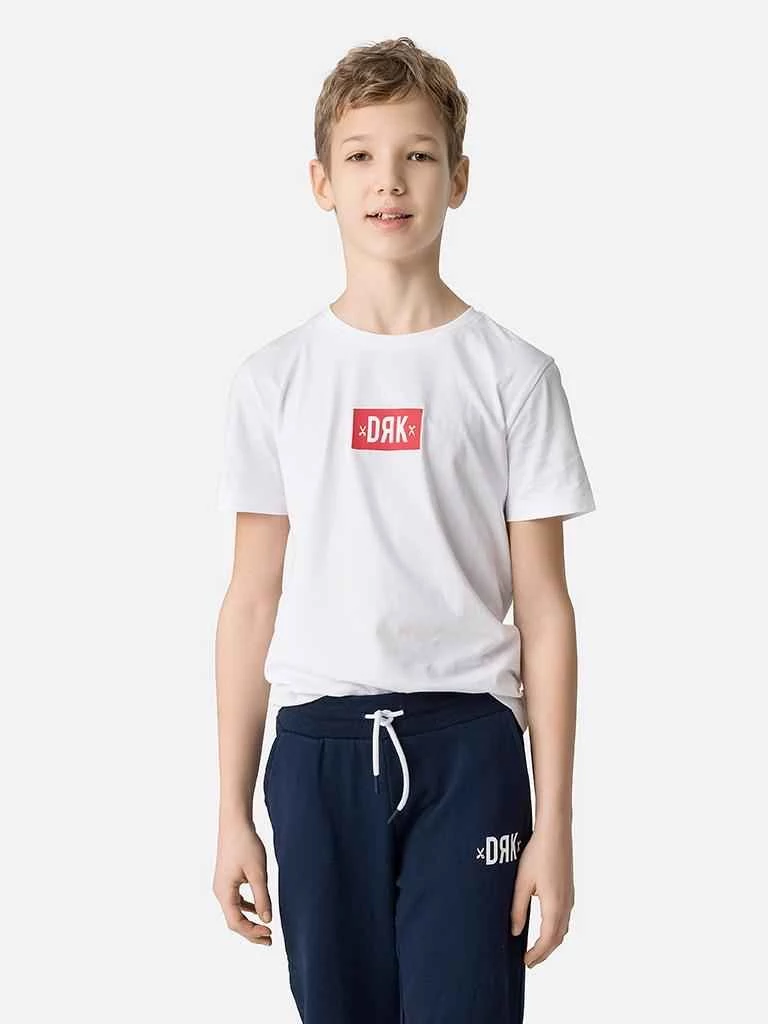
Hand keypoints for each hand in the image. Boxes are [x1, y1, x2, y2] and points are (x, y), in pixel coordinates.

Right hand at [213, 817, 273, 945]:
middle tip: (270, 939)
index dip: (252, 932)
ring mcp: (222, 885)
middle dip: (251, 932)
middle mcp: (220, 891)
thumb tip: (267, 920)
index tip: (270, 933)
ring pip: (234, 911)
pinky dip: (247, 908)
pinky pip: (235, 900)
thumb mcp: (258, 872)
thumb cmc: (246, 844)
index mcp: (224, 892)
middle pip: (233, 921)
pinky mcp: (227, 878)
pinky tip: (259, 909)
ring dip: (249, 921)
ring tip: (265, 929)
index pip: (236, 923)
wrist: (235, 822)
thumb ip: (262, 897)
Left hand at [510, 818, 574, 967]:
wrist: (555, 833)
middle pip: (557, 938)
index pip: (547, 940)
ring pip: (563, 928)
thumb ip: (518, 909)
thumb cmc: (537, 854)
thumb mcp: (522, 882)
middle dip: (544, 952)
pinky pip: (565, 917)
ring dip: (552, 942)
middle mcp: (566, 904)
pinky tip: (548, 926)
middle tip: (530, 961)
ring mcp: (570, 897)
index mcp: (554, 906)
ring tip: (537, 948)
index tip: (525, 963)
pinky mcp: (569, 889)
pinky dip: (557, 929)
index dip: (537, 954)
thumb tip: (515, 932)